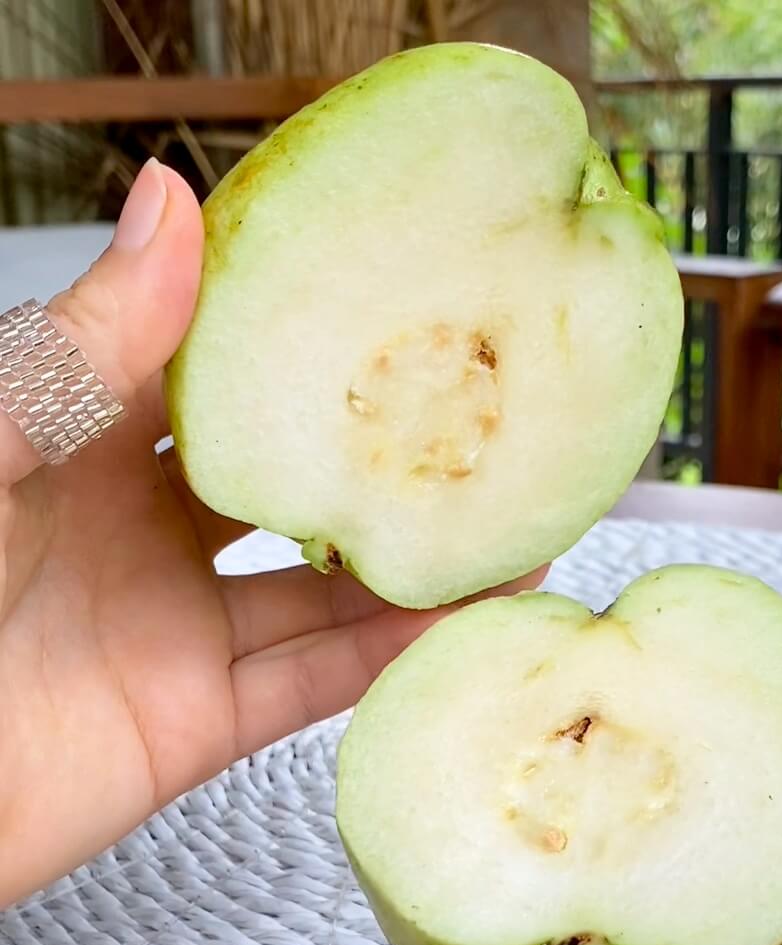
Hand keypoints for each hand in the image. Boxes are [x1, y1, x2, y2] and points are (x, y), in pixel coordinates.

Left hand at [0, 160, 543, 906]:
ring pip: (323, 593)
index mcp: (86, 447)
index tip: (391, 303)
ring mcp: (177, 630)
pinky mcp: (194, 723)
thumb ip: (88, 338)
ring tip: (510, 527)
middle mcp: (144, 536)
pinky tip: (462, 620)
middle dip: (380, 461)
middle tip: (477, 421)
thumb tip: (174, 199)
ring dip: (414, 567)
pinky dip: (387, 657)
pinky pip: (309, 684)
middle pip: (291, 488)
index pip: (220, 380)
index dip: (301, 341)